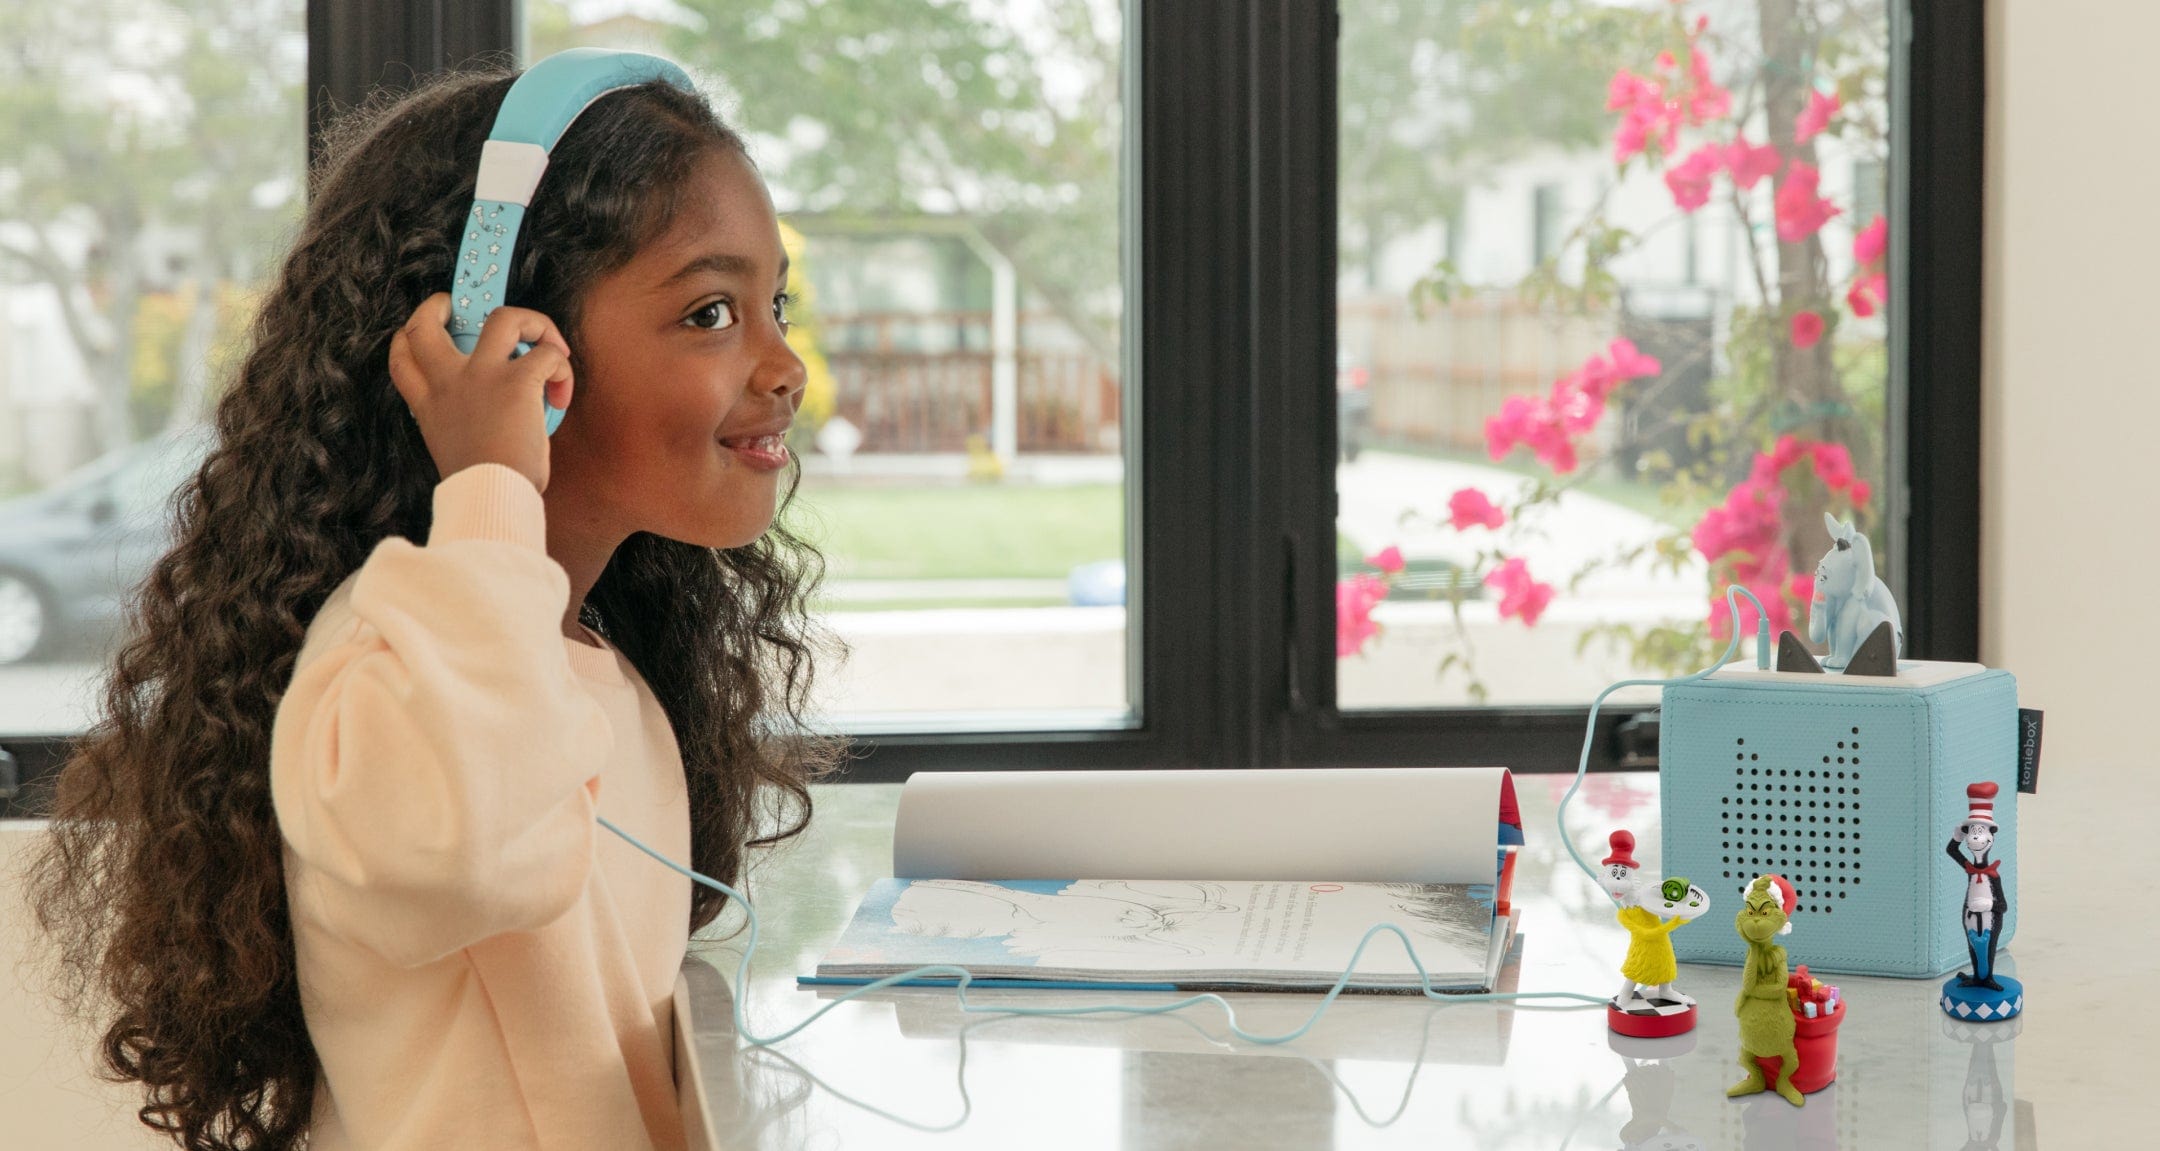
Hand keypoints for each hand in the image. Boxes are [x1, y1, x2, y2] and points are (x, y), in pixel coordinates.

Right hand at [388, 293, 574, 493]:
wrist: (490, 499)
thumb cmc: (482, 487)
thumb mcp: (454, 448)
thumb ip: (461, 421)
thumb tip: (495, 417)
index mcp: (429, 404)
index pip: (402, 358)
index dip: (409, 337)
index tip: (429, 329)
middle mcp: (448, 383)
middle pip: (426, 323)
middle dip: (440, 304)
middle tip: (463, 307)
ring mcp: (482, 376)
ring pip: (503, 318)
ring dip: (530, 321)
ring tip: (546, 343)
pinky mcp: (517, 381)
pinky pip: (549, 355)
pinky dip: (562, 368)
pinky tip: (561, 395)